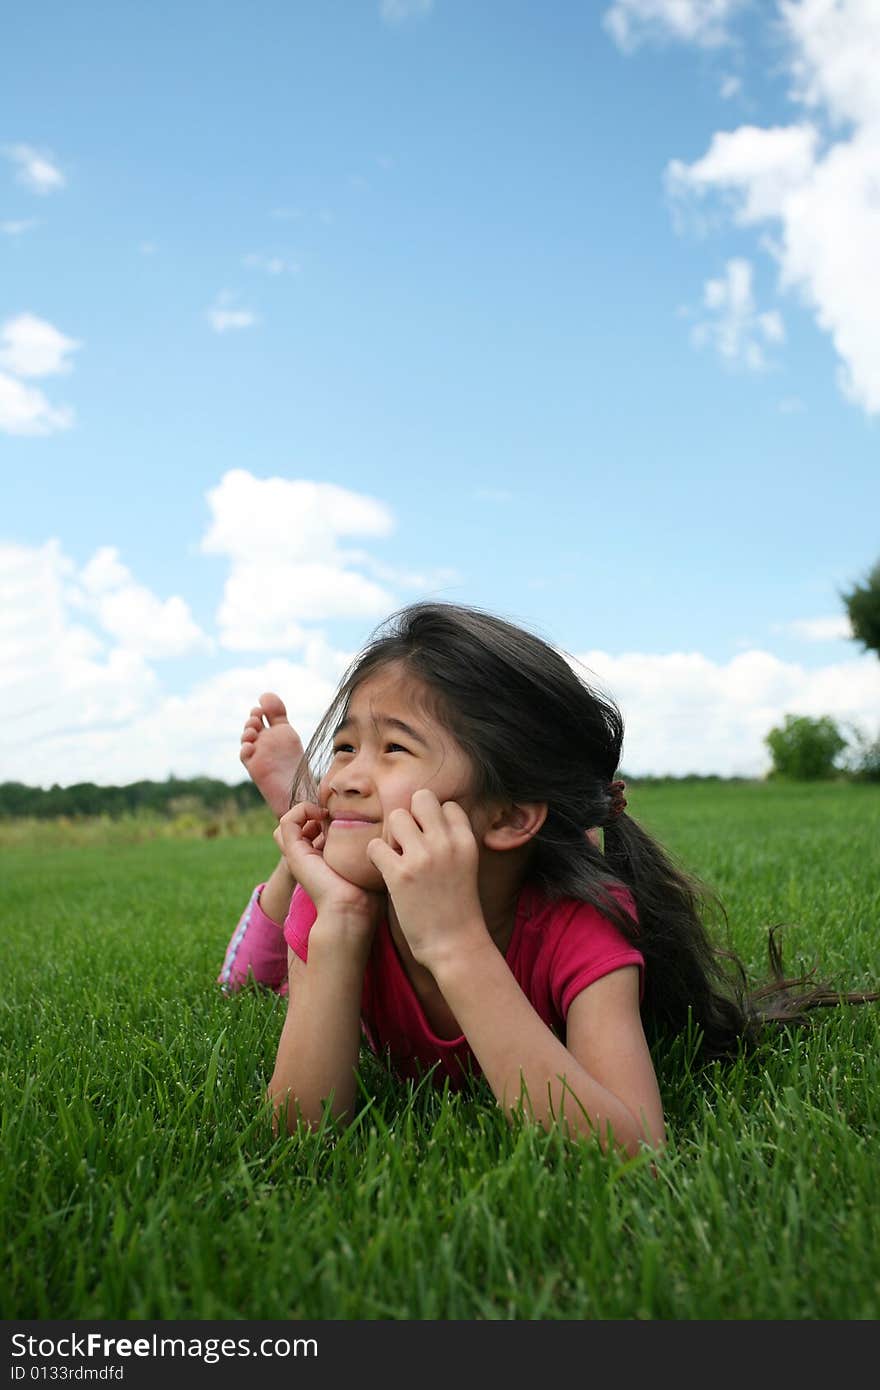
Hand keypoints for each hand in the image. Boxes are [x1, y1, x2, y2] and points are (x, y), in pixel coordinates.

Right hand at [274, 802, 380, 932]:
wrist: (352, 910)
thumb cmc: (367, 891)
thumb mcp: (369, 861)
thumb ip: (369, 845)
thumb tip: (385, 827)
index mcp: (322, 858)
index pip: (314, 828)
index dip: (328, 815)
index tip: (349, 814)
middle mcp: (308, 855)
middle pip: (300, 824)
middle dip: (317, 811)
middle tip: (337, 811)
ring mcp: (298, 853)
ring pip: (290, 821)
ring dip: (307, 810)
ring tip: (327, 813)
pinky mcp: (294, 852)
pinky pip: (287, 821)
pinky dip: (302, 811)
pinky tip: (322, 815)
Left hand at [365, 788, 487, 970]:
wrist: (456, 945)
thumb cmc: (459, 909)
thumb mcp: (466, 866)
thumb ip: (451, 843)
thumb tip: (428, 823)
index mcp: (466, 841)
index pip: (447, 805)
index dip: (434, 820)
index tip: (430, 841)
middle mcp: (446, 843)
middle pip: (421, 798)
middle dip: (411, 817)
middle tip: (409, 843)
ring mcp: (423, 857)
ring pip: (396, 817)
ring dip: (392, 836)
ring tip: (397, 857)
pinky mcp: (400, 875)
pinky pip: (375, 846)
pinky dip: (375, 857)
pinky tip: (385, 871)